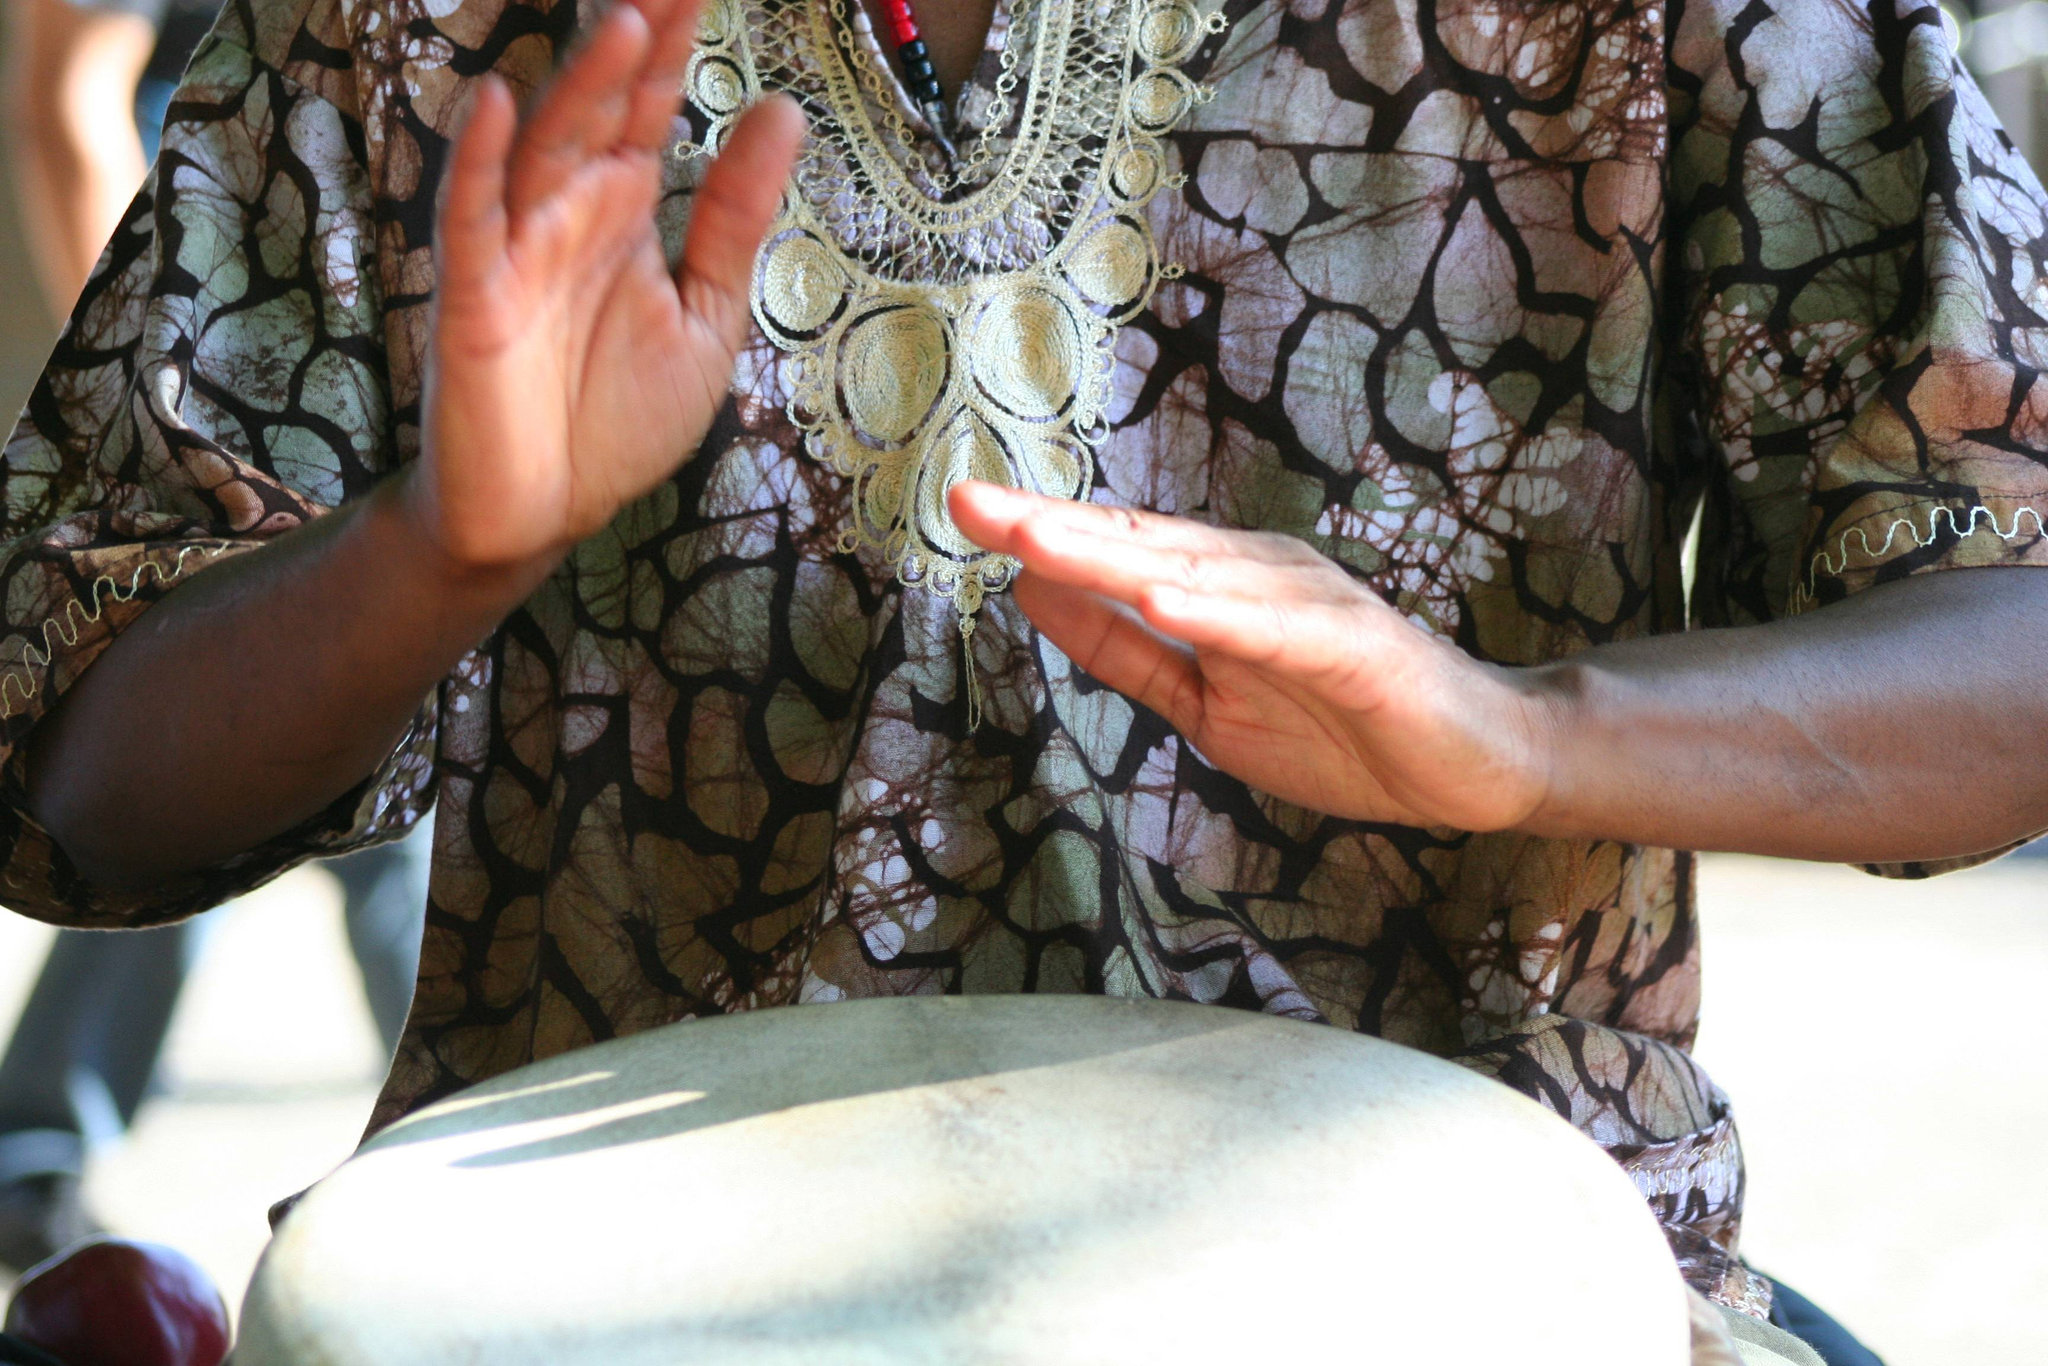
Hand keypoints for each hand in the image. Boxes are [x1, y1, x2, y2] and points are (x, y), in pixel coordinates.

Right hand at [407, 0, 803, 573]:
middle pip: (604, 105)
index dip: (679, 38)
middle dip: (637, 37)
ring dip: (583, 86)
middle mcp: (570, 210)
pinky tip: (497, 104)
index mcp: (626, 208)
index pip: (655, 103)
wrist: (543, 512)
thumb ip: (736, 219)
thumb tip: (783, 110)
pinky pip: (471, 221)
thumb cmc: (616, 416)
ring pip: (548, 149)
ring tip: (627, 22)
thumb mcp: (705, 316)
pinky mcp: (474, 298)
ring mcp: (517, 248)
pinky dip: (480, 163)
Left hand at [949, 483, 1559, 830]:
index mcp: (1219, 584)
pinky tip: (1163, 598)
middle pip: (1141, 545)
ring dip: (1113, 555)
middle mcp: (1257, 575)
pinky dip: (1220, 613)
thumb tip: (1031, 591)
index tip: (961, 507)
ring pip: (1196, 574)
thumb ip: (1123, 650)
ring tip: (1035, 538)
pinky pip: (1277, 629)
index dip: (1040, 529)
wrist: (1471, 764)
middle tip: (968, 500)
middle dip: (1052, 523)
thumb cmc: (1340, 727)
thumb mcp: (1202, 701)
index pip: (1116, 551)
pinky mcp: (1356, 647)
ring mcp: (1308, 604)